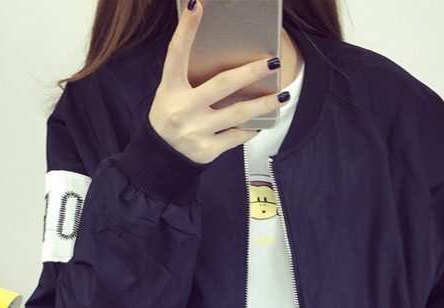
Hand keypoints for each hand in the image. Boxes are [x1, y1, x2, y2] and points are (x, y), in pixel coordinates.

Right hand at [148, 0, 286, 163]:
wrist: (161, 157)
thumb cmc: (172, 116)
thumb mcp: (171, 93)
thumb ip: (191, 77)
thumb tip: (227, 57)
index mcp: (170, 89)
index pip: (176, 54)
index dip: (186, 30)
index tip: (197, 4)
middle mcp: (182, 109)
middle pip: (222, 85)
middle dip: (250, 73)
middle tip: (273, 62)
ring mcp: (194, 131)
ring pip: (237, 114)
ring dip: (263, 104)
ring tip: (282, 96)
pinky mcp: (206, 150)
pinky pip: (235, 137)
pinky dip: (249, 130)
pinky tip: (259, 124)